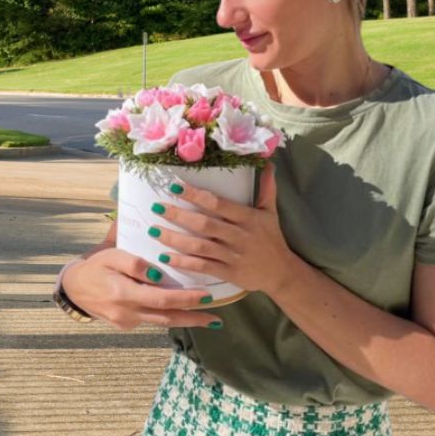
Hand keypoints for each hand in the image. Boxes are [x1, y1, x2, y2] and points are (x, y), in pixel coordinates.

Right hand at [61, 233, 220, 330]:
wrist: (74, 288)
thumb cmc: (96, 265)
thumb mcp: (110, 255)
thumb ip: (133, 263)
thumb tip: (156, 271)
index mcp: (123, 292)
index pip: (159, 298)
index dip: (183, 298)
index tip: (204, 295)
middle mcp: (126, 312)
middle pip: (166, 316)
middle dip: (194, 316)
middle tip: (216, 317)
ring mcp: (127, 321)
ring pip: (162, 322)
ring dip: (188, 321)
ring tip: (212, 321)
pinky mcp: (127, 324)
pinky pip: (153, 321)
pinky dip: (172, 317)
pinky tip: (188, 313)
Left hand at [153, 163, 295, 297]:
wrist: (281, 272)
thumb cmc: (272, 238)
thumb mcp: (270, 211)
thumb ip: (267, 187)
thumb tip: (268, 162)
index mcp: (247, 218)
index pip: (217, 203)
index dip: (195, 195)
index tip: (174, 186)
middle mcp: (238, 236)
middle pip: (203, 224)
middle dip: (178, 215)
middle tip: (156, 206)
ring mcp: (232, 255)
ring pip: (199, 246)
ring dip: (174, 239)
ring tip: (154, 231)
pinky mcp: (227, 273)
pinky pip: (202, 266)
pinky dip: (183, 262)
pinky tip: (165, 257)